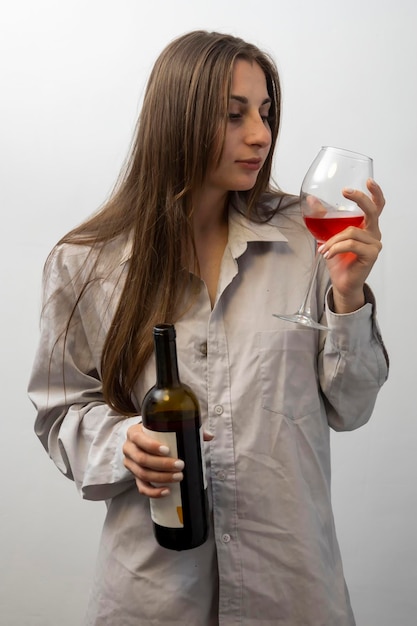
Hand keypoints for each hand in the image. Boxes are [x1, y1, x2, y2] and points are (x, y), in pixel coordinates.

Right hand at [123, 424, 212, 497]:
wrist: (143, 441)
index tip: (167, 450)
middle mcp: (129, 448)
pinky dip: (154, 492)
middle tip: (180, 465)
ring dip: (161, 478)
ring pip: (142, 474)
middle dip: (162, 464)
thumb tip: (209, 436)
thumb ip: (187, 428)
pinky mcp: (134, 477)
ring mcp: (130, 464)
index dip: (151, 446)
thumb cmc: (156, 433)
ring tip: (179, 477)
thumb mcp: (165, 427)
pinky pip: (141, 487)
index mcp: (134, 433)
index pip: (139, 439)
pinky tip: (167, 491)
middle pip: (142, 459)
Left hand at [318, 178, 384, 312]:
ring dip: (332, 240)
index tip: (368, 180)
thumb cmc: (338, 260)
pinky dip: (336, 248)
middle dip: (360, 199)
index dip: (375, 192)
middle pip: (372, 211)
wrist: (341, 283)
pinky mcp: (371, 254)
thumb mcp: (327, 235)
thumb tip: (311, 199)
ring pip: (351, 231)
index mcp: (366, 226)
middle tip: (346, 191)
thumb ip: (323, 217)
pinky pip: (351, 244)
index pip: (377, 206)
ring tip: (323, 250)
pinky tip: (328, 255)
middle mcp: (374, 233)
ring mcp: (374, 244)